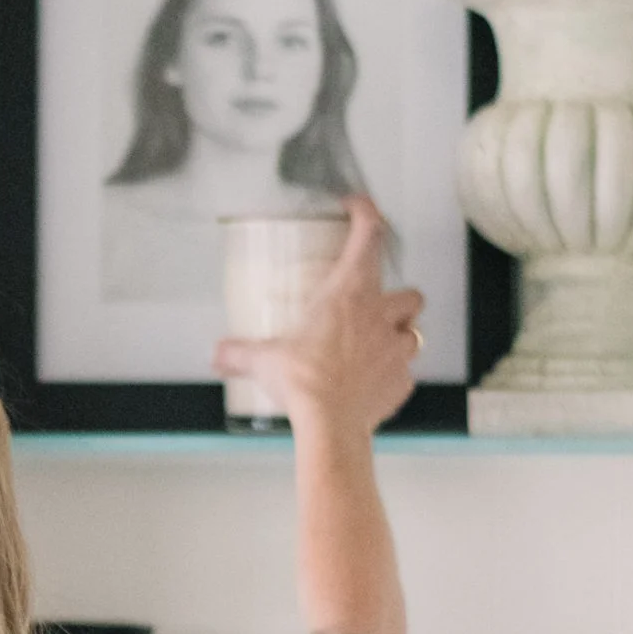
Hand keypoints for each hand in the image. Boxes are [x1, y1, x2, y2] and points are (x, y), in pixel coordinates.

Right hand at [215, 198, 424, 438]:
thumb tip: (218, 352)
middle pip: (411, 292)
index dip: (367, 213)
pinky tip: (371, 383)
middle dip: (399, 297)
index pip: (369, 235)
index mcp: (348, 294)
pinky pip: (404, 374)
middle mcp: (380, 315)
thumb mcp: (264, 360)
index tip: (358, 207)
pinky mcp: (401, 383)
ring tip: (376, 346)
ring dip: (399, 335)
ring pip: (414, 332)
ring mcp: (396, 350)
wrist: (329, 426)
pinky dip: (392, 376)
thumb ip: (239, 352)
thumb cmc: (303, 382)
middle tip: (376, 305)